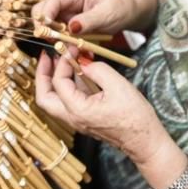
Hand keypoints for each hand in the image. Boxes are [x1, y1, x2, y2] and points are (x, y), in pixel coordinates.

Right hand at [31, 0, 153, 33]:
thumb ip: (89, 21)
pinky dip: (61, 40)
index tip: (46, 31)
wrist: (128, 12)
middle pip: (43, 11)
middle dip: (44, 26)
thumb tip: (71, 27)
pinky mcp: (70, 24)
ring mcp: (67, 13)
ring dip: (53, 35)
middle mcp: (67, 1)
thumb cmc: (120, 8)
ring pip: (48, 24)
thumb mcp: (107, 14)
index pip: (52, 1)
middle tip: (54, 40)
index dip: (45, 15)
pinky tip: (70, 46)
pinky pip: (59, 32)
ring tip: (65, 45)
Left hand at [35, 53, 168, 163]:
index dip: (62, 62)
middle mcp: (72, 118)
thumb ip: (97, 69)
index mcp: (77, 110)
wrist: (144, 140)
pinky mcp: (85, 118)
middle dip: (43, 75)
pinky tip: (81, 71)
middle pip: (44, 97)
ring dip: (57, 78)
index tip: (71, 48)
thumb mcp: (117, 85)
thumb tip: (83, 61)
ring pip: (55, 99)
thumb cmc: (134, 116)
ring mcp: (78, 120)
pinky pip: (70, 100)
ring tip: (67, 58)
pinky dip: (71, 84)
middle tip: (48, 57)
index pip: (58, 82)